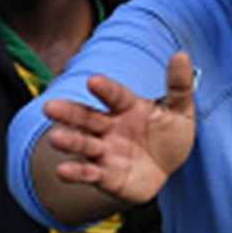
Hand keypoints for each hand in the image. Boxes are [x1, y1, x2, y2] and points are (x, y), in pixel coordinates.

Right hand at [44, 52, 196, 205]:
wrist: (167, 170)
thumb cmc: (169, 135)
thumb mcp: (180, 112)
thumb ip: (179, 86)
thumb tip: (181, 55)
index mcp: (126, 107)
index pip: (114, 95)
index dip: (105, 89)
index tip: (93, 81)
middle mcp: (110, 127)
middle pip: (87, 117)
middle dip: (69, 112)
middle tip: (50, 106)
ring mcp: (105, 151)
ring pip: (83, 144)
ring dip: (69, 141)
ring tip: (55, 138)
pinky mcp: (104, 176)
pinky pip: (88, 173)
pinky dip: (76, 172)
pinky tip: (62, 171)